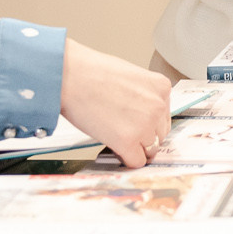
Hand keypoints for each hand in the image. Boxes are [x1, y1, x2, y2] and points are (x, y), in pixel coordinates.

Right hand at [59, 39, 171, 167]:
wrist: (69, 75)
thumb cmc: (90, 72)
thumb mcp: (129, 76)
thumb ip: (142, 95)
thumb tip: (141, 114)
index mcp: (160, 87)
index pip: (164, 116)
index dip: (149, 122)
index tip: (137, 124)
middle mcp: (158, 106)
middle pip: (160, 134)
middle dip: (144, 136)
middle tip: (124, 131)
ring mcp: (144, 125)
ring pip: (150, 150)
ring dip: (135, 148)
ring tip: (116, 137)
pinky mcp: (128, 141)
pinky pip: (136, 161)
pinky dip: (126, 159)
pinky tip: (114, 148)